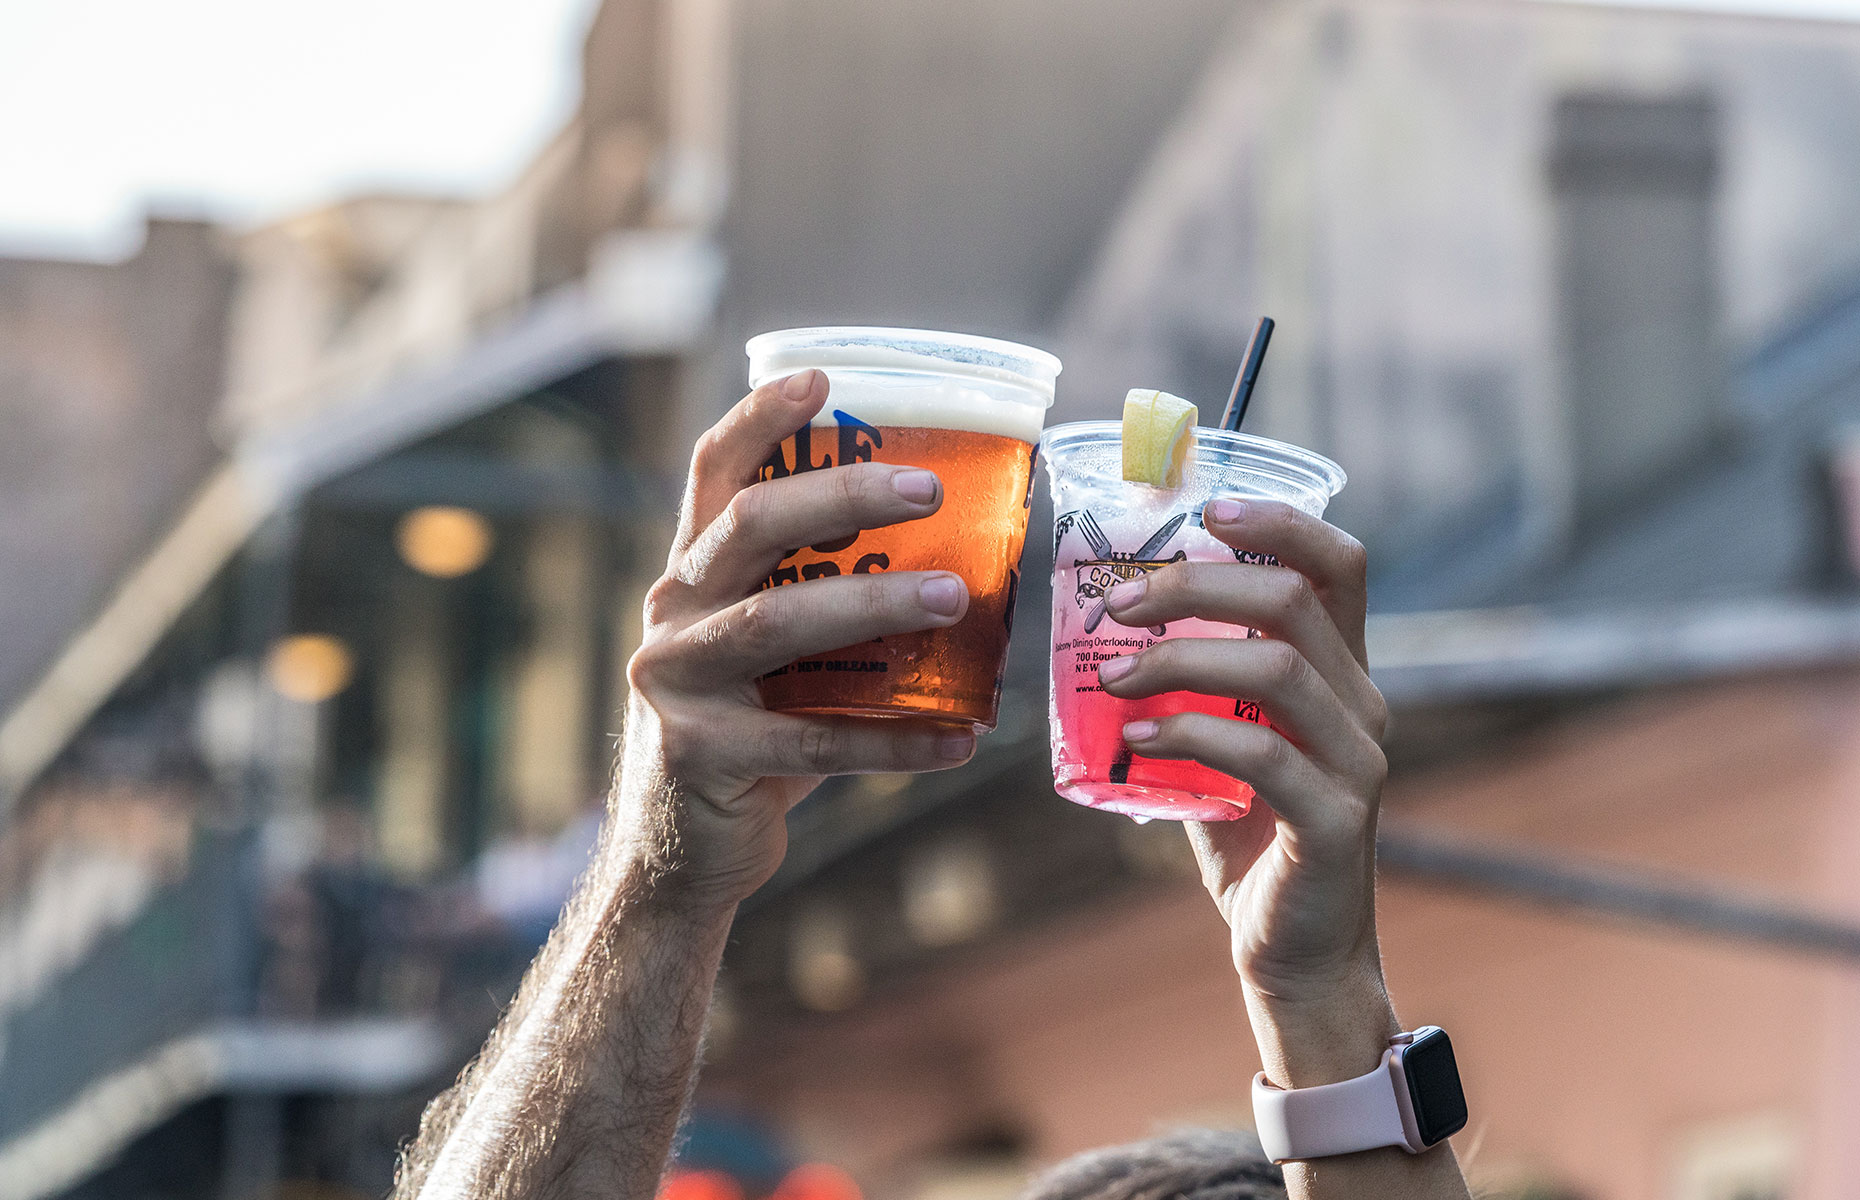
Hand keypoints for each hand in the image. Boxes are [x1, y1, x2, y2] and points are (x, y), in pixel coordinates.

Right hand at [619, 370, 979, 908]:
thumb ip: (825, 605)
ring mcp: (676, 683)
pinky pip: (813, 743)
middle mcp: (672, 614)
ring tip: (954, 599)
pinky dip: (894, 742)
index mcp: (692, 576)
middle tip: (928, 488)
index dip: (760, 420)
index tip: (821, 379)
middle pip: (749, 527)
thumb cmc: (751, 734)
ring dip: (873, 605)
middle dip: (839, 495)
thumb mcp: (773, 657)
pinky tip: (959, 740)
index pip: (713, 474)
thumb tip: (964, 560)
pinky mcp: (702, 755)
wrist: (679, 853)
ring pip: (777, 624)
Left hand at [1097, 499, 1392, 1070]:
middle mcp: (1362, 703)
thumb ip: (1187, 683)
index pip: (1338, 564)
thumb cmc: (1248, 833)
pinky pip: (1265, 755)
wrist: (1294, 950)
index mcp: (1340, 671)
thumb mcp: (1218, 740)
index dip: (1280, 520)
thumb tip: (1096, 621)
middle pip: (1293, 599)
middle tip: (1116, 603)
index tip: (1207, 507)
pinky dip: (1191, 733)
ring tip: (1113, 673)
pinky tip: (1140, 739)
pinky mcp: (1335, 819)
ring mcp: (1357, 760)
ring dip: (1181, 657)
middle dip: (1195, 584)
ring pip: (1278, 667)